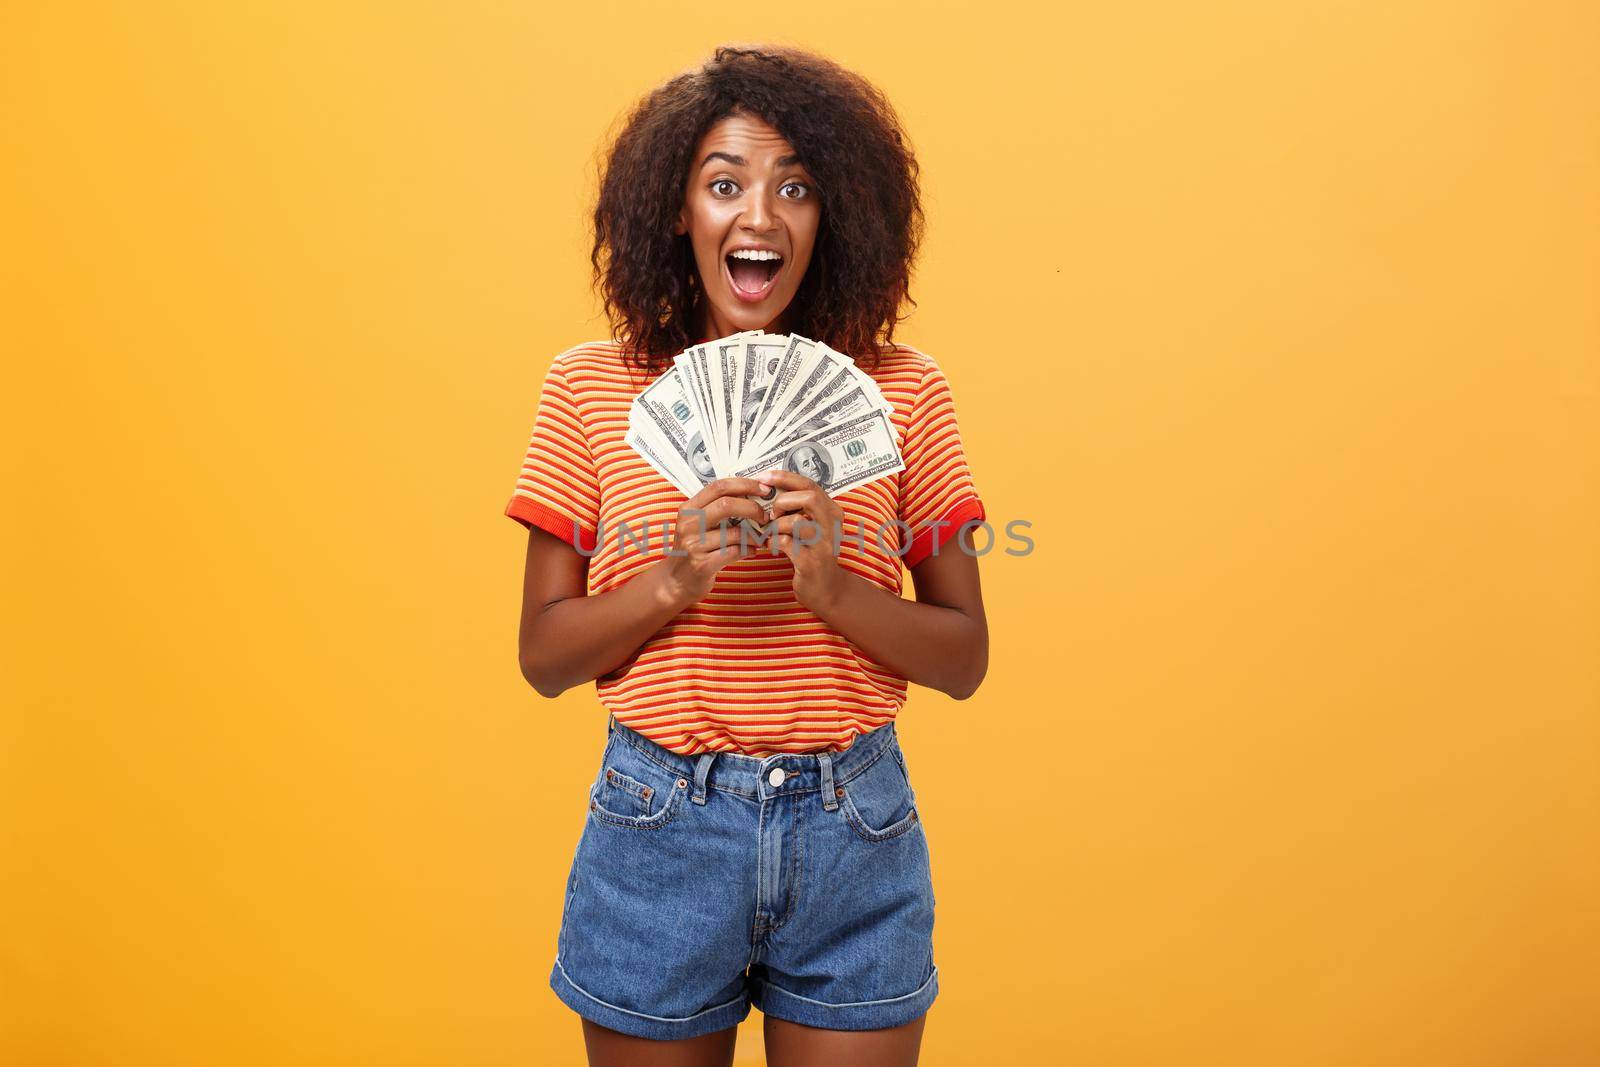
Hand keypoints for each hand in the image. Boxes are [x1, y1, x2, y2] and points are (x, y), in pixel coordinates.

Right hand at [659, 477, 768, 605]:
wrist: (675, 582)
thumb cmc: (694, 550)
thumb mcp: (697, 525)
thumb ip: (717, 510)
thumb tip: (752, 497)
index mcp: (688, 509)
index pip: (719, 487)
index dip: (744, 485)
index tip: (763, 489)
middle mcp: (688, 524)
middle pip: (727, 504)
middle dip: (753, 508)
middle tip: (765, 516)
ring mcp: (693, 545)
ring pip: (734, 532)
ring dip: (754, 536)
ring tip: (761, 538)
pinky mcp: (701, 565)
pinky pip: (734, 552)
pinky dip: (748, 550)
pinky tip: (751, 552)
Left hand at [755, 468, 848, 612]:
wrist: (826, 589)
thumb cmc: (812, 554)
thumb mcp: (811, 527)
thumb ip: (798, 509)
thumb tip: (769, 489)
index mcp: (831, 512)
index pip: (809, 485)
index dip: (784, 478)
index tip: (764, 478)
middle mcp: (832, 526)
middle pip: (809, 498)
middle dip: (783, 502)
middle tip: (772, 514)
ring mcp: (824, 545)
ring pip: (797, 521)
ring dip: (776, 526)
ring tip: (769, 533)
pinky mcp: (812, 562)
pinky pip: (787, 543)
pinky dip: (773, 542)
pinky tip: (771, 546)